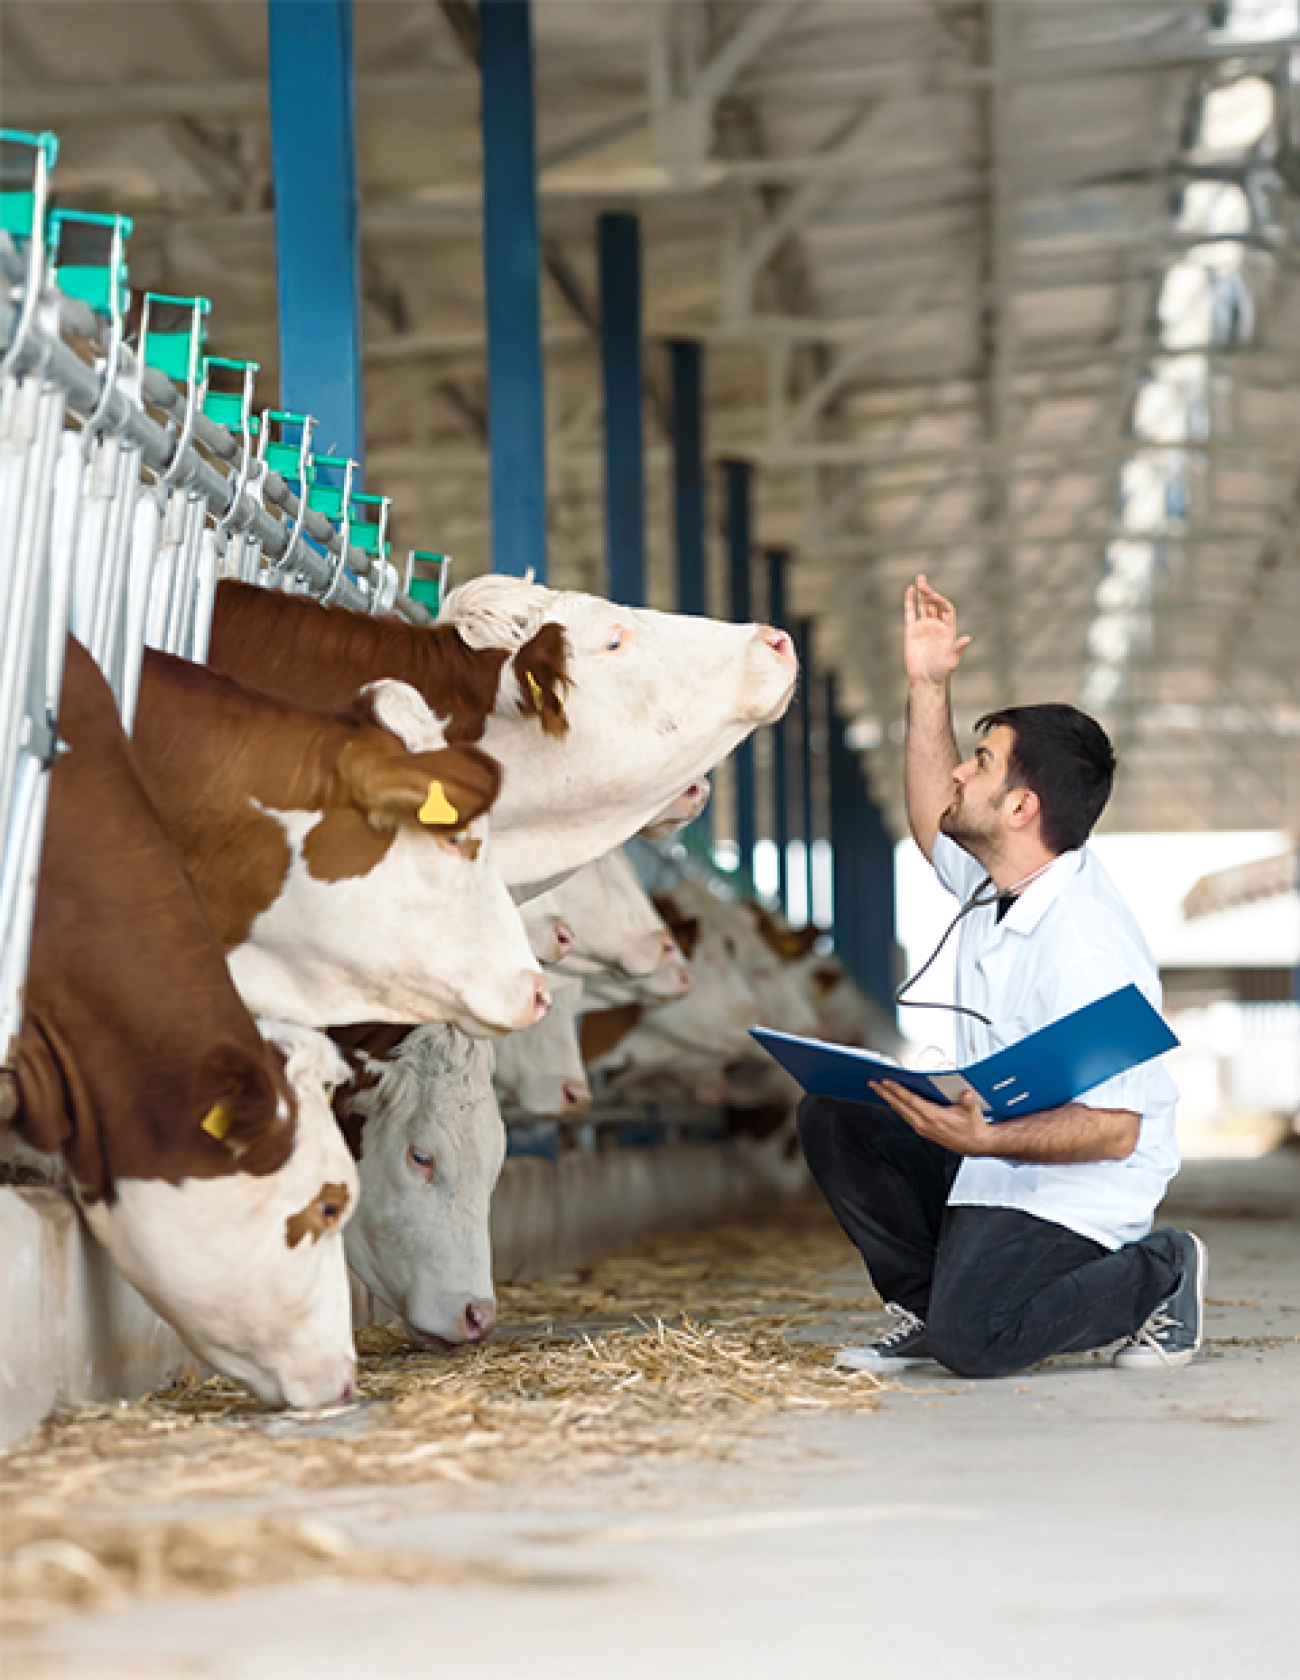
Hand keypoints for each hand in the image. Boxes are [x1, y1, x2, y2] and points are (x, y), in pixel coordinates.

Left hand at [871, 1080, 991, 1155]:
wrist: (975, 1144)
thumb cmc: (972, 1127)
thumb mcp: (972, 1111)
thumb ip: (968, 1101)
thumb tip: (965, 1094)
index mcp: (933, 1116)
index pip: (909, 1100)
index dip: (896, 1090)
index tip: (886, 1082)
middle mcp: (924, 1123)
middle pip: (899, 1106)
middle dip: (885, 1094)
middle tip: (873, 1084)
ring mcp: (922, 1128)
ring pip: (901, 1112)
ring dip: (889, 1100)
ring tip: (880, 1091)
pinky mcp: (923, 1131)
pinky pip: (906, 1117)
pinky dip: (898, 1108)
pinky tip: (894, 1102)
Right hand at [904, 574, 970, 685]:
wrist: (925, 679)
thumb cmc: (941, 671)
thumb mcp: (952, 660)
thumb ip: (958, 648)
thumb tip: (967, 639)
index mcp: (948, 629)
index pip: (946, 608)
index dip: (941, 600)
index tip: (934, 595)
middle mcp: (936, 625)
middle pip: (934, 604)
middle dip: (930, 593)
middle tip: (923, 582)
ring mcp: (924, 627)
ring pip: (923, 606)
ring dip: (922, 593)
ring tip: (920, 580)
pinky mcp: (912, 631)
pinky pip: (910, 613)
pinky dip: (910, 602)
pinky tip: (910, 590)